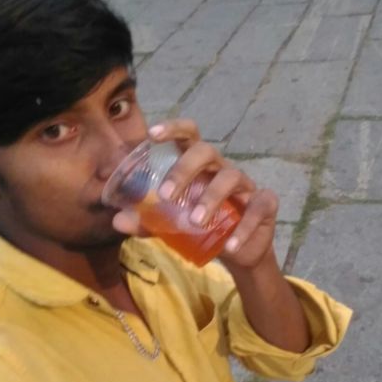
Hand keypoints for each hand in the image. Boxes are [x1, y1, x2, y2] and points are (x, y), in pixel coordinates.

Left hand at [112, 119, 278, 269]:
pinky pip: (257, 209)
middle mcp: (221, 168)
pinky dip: (244, 229)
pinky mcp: (264, 204)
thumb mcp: (172, 224)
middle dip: (185, 169)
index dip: (172, 128)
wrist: (238, 252)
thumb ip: (147, 220)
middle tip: (167, 194)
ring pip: (230, 178)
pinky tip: (230, 246)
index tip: (152, 134)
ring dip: (211, 198)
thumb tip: (117, 220)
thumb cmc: (203, 226)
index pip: (188, 135)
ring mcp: (245, 185)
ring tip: (196, 222)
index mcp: (199, 166)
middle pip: (206, 151)